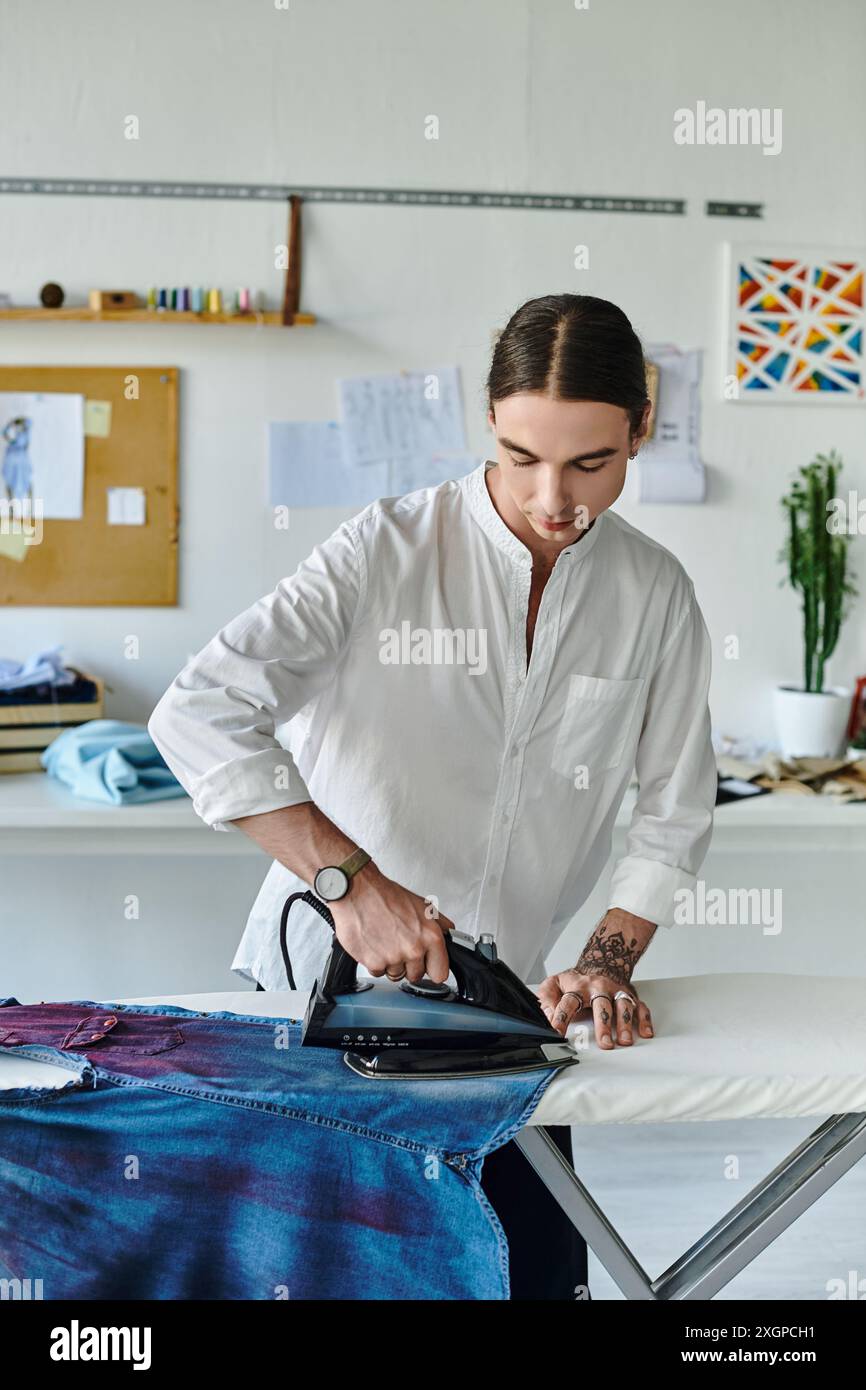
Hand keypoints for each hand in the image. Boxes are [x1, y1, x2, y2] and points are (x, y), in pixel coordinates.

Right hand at [328, 865, 454, 985]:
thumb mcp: (423, 906)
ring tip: (385, 941)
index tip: (427, 966)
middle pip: (416, 975)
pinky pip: (378, 972)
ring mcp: (394, 958)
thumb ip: (440, 926)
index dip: (432, 968)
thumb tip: (449, 937)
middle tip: (400, 946)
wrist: (358, 892)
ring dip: (391, 963)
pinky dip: (374, 962)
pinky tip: (374, 944)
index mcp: (431, 936)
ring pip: (396, 975)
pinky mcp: (374, 963)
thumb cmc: (386, 896)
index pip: (440, 973)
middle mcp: (414, 949)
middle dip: (409, 965)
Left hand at [537, 969, 652, 1048]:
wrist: (602, 962)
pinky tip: (645, 1032)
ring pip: (623, 1005)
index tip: (557, 1032)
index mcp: (579, 987)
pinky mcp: (631, 996)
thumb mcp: (555, 983)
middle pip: (602, 1005)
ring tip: (625, 1041)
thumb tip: (547, 1015)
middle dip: (604, 1025)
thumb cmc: (577, 980)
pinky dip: (644, 1020)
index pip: (568, 1002)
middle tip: (605, 1043)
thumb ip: (546, 998)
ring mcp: (616, 992)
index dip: (561, 1017)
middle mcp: (599, 989)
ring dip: (625, 1023)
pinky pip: (640, 1007)